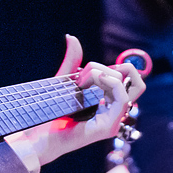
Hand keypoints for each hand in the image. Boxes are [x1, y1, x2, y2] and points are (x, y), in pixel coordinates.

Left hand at [28, 35, 145, 167]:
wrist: (37, 136)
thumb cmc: (49, 113)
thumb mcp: (64, 81)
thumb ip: (72, 61)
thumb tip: (71, 37)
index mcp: (109, 103)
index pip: (133, 81)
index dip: (118, 67)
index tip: (89, 69)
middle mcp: (114, 113)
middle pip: (135, 82)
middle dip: (109, 68)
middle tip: (84, 75)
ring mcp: (113, 121)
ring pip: (126, 86)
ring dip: (102, 74)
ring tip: (80, 81)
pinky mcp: (108, 128)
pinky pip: (122, 99)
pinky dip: (110, 82)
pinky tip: (89, 81)